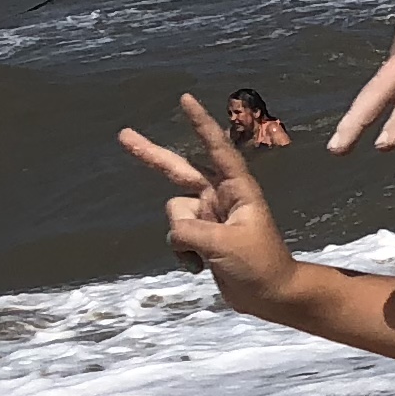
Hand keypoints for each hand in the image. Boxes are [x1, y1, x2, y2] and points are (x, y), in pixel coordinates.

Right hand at [119, 94, 299, 311]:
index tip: (185, 99)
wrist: (271, 296)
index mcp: (237, 188)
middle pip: (178, 170)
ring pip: (174, 215)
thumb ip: (190, 231)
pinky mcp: (202, 237)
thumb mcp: (224, 245)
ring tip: (207, 256)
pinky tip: (200, 267)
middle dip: (150, 155)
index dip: (200, 123)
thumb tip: (174, 230)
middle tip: (123, 135)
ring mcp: (209, 217)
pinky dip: (182, 252)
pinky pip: (176, 237)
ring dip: (182, 238)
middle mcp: (220, 197)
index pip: (216, 148)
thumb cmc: (260, 265)